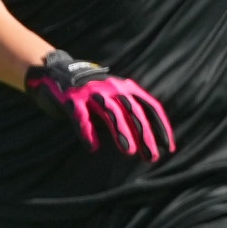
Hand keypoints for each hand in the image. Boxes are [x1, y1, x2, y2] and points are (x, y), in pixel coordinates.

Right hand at [25, 49, 175, 160]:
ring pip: (111, 112)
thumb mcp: (115, 95)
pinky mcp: (71, 98)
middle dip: (144, 134)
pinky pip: (81, 116)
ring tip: (129, 152)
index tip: (168, 148)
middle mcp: (111, 88)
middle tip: (152, 156)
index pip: (150, 107)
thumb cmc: (92, 91)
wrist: (57, 71)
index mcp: (126, 87)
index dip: (161, 127)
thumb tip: (148, 139)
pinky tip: (93, 147)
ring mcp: (91, 92)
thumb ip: (128, 110)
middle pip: (133, 111)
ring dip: (121, 132)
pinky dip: (87, 132)